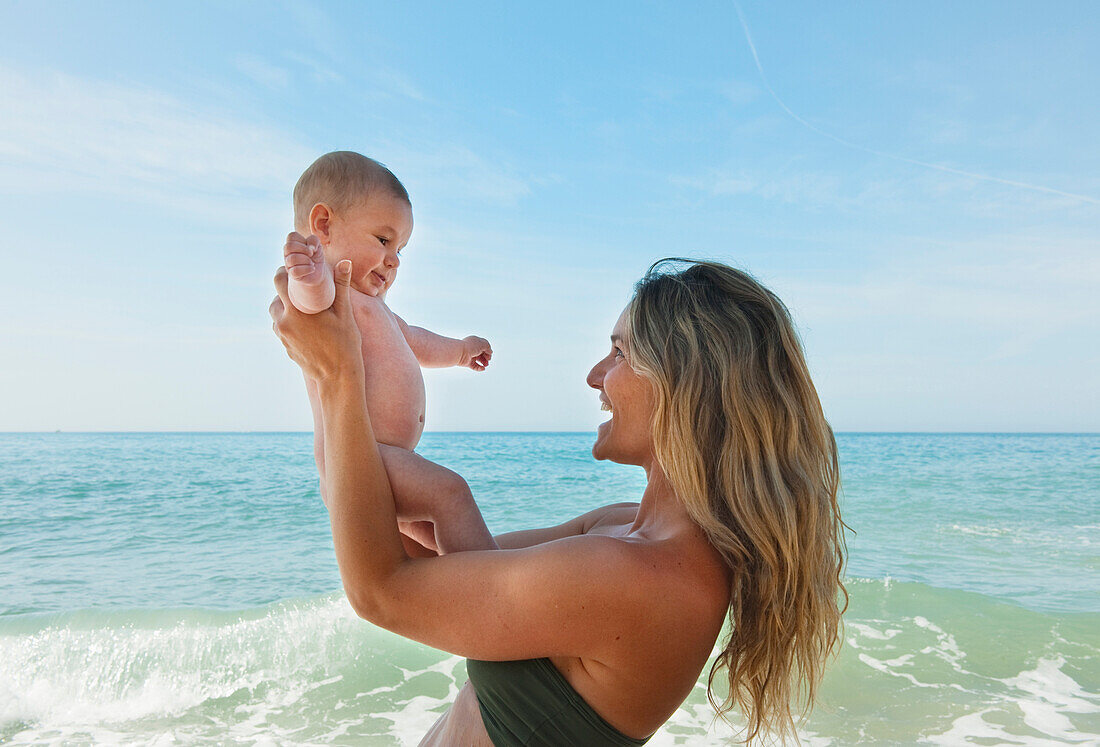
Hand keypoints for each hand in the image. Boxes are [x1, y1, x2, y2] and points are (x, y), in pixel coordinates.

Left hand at [269, 259, 362, 385]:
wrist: (338, 376)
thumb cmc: (345, 344)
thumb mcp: (345, 313)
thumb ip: (341, 286)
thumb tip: (345, 262)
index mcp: (296, 310)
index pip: (279, 281)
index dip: (286, 271)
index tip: (296, 268)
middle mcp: (284, 322)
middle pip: (276, 297)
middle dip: (287, 289)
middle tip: (302, 286)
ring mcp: (283, 336)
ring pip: (277, 313)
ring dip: (286, 306)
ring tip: (304, 304)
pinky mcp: (285, 346)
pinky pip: (282, 327)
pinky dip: (289, 320)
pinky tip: (305, 322)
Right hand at [283, 232, 325, 282]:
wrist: (318, 271)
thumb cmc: (315, 256)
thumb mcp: (318, 245)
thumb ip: (314, 240)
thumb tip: (310, 248)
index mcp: (292, 244)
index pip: (291, 236)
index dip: (303, 240)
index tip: (311, 247)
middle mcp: (288, 253)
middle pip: (288, 247)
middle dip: (303, 249)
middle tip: (311, 254)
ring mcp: (288, 264)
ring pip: (292, 259)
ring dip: (306, 260)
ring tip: (312, 263)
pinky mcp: (292, 274)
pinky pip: (295, 271)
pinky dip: (307, 269)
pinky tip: (312, 269)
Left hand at [460, 335, 492, 370]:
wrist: (460, 352)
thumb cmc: (471, 346)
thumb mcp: (483, 344)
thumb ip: (488, 347)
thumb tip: (490, 352)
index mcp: (475, 341)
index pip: (483, 346)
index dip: (488, 350)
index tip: (490, 354)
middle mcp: (472, 348)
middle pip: (482, 353)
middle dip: (486, 357)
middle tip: (488, 360)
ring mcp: (469, 355)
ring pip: (478, 360)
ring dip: (484, 363)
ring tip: (486, 365)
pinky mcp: (467, 362)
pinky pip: (474, 366)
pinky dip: (479, 368)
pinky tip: (483, 368)